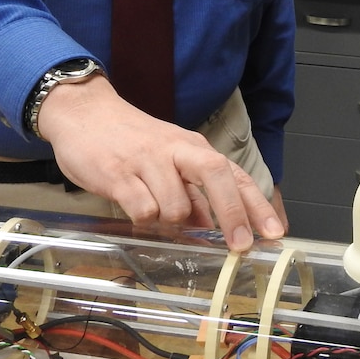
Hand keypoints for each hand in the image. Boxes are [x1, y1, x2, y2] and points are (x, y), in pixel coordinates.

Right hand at [37, 76, 284, 250]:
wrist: (84, 112)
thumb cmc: (131, 141)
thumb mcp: (170, 160)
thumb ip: (193, 193)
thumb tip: (216, 230)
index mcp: (194, 148)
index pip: (234, 175)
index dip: (257, 205)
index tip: (275, 232)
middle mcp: (177, 150)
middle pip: (217, 175)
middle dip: (233, 214)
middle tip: (239, 246)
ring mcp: (148, 161)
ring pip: (176, 206)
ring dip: (170, 221)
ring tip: (151, 208)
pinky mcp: (118, 174)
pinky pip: (143, 210)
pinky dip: (142, 219)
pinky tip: (132, 207)